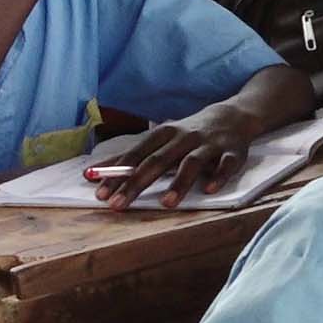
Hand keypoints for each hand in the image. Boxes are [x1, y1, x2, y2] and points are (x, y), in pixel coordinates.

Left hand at [90, 104, 261, 209]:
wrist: (231, 117)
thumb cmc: (187, 134)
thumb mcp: (158, 140)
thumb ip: (128, 158)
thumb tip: (90, 173)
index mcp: (163, 134)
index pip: (135, 156)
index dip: (117, 174)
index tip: (100, 194)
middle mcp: (184, 138)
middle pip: (157, 161)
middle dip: (137, 183)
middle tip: (119, 205)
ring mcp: (209, 145)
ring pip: (192, 163)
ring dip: (179, 182)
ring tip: (166, 203)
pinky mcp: (232, 152)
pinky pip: (226, 165)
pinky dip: (219, 176)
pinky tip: (209, 190)